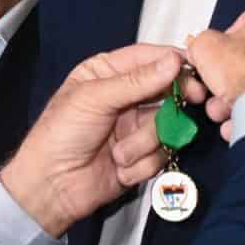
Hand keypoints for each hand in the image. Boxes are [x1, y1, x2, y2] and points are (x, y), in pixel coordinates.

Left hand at [1, 44, 191, 236]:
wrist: (51, 186)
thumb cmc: (60, 134)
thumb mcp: (94, 98)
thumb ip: (137, 81)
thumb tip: (173, 62)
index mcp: (107, 73)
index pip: (148, 58)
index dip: (172, 63)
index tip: (193, 70)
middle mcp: (124, 97)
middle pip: (166, 90)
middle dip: (173, 103)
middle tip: (189, 100)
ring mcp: (134, 127)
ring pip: (166, 126)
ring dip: (144, 143)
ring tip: (118, 153)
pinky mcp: (141, 156)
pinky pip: (161, 154)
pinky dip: (141, 164)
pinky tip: (119, 169)